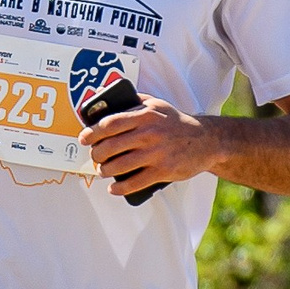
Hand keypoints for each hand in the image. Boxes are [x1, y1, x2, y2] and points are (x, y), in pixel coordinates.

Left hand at [78, 93, 219, 191]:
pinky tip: (113, 188)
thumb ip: (134, 101)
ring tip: (103, 171)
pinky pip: (134, 183)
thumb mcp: (157, 104)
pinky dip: (120, 188)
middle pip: (110, 146)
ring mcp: (156, 154)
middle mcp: (149, 134)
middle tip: (95, 157)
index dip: (92, 132)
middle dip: (96, 154)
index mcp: (145, 115)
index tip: (84, 138)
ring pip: (119, 166)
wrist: (206, 140)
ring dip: (105, 171)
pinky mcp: (162, 171)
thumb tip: (106, 100)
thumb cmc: (175, 122)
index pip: (110, 123)